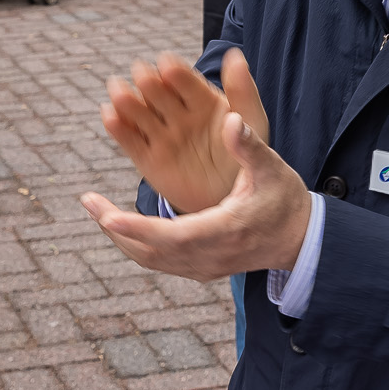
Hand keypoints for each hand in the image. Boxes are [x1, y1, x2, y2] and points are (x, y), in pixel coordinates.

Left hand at [81, 84, 309, 283]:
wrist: (299, 240)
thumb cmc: (285, 200)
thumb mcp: (272, 169)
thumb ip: (249, 146)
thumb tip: (230, 119)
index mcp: (226, 229)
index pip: (174, 235)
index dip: (138, 227)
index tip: (106, 216)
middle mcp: (211, 256)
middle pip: (152, 252)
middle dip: (116, 228)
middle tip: (88, 202)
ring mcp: (204, 267)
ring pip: (151, 260)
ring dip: (121, 237)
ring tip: (95, 208)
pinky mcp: (200, 270)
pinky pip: (159, 262)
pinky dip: (135, 244)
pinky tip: (119, 223)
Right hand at [99, 49, 268, 215]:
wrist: (231, 196)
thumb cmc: (246, 155)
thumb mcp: (252, 121)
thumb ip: (242, 91)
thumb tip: (234, 54)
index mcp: (200, 98)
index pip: (183, 79)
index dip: (174, 71)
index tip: (167, 64)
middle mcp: (176, 112)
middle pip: (156, 92)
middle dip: (147, 82)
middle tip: (141, 74)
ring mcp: (160, 135)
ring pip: (138, 113)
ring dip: (126, 100)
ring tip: (118, 90)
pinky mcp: (146, 159)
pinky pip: (129, 141)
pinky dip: (117, 128)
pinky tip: (110, 116)